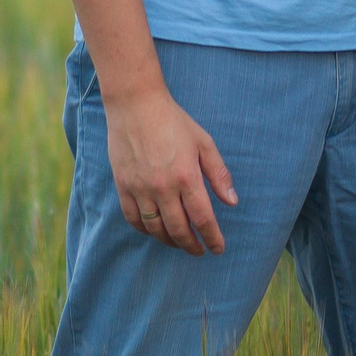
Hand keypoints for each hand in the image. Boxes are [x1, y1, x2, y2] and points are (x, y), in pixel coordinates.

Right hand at [104, 87, 236, 254]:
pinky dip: (145, 230)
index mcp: (187, 176)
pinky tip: (154, 230)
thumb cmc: (174, 121)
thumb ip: (219, 174)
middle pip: (179, 230)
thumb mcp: (204, 142)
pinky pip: (134, 218)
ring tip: (179, 242)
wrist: (135, 105)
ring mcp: (140, 188)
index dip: (212, 238)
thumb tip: (232, 202)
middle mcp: (163, 187)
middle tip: (199, 251)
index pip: (203, 218)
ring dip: (169, 241)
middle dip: (191, 245)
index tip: (217, 248)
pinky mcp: (123, 186)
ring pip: (155, 228)